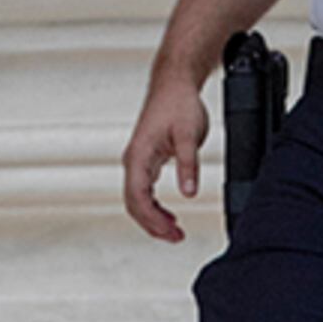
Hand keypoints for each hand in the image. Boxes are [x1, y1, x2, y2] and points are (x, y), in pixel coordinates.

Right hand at [122, 68, 208, 243]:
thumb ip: (188, 165)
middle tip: (176, 237)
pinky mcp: (146, 159)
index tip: (172, 231)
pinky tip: (168, 215)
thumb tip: (189, 192)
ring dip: (153, 218)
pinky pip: (143, 191)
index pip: (138, 197)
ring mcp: (138, 160)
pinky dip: (154, 207)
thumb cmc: (178, 104)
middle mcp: (133, 160)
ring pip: (137, 199)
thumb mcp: (188, 135)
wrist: (174, 84)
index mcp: (138, 155)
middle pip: (134, 203)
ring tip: (174, 231)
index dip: (153, 219)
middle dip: (153, 224)